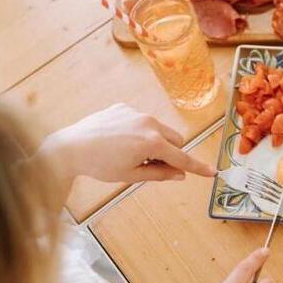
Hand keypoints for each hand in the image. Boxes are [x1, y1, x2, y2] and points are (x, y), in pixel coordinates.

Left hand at [38, 103, 215, 183]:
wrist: (70, 148)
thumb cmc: (100, 165)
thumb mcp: (131, 175)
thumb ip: (160, 174)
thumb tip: (180, 175)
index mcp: (152, 142)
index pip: (182, 157)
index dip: (197, 167)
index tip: (212, 172)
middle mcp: (149, 123)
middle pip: (175, 140)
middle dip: (171, 153)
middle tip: (151, 166)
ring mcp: (136, 113)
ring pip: (159, 129)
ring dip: (155, 141)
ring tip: (130, 152)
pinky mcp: (124, 107)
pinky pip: (141, 120)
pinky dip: (139, 131)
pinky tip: (118, 140)